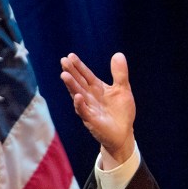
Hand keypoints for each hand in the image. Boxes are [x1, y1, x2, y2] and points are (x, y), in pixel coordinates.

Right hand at [60, 52, 135, 167]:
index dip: (79, 66)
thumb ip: (119, 74)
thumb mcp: (123, 89)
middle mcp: (90, 97)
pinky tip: (77, 96)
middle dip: (71, 72)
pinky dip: (80, 104)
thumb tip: (118, 54)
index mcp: (97, 88)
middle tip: (63, 61)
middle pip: (79, 83)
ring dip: (71, 86)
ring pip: (78, 95)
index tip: (70, 55)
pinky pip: (84, 111)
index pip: (86, 75)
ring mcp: (89, 108)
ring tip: (64, 75)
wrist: (123, 134)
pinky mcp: (91, 120)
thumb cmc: (121, 112)